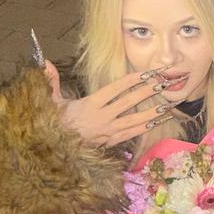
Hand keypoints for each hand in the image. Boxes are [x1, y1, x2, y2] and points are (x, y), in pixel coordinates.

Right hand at [43, 62, 172, 146]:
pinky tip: (158, 121)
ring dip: (152, 112)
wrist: (54, 151)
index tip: (146, 73)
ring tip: (168, 104)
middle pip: (129, 102)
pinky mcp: (111, 142)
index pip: (115, 89)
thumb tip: (45, 62)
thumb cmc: (55, 123)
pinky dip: (145, 127)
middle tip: (163, 83)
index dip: (132, 80)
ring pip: (134, 120)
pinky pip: (132, 134)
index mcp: (90, 104)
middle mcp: (102, 117)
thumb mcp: (52, 102)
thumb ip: (51, 81)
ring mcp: (108, 131)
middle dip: (147, 92)